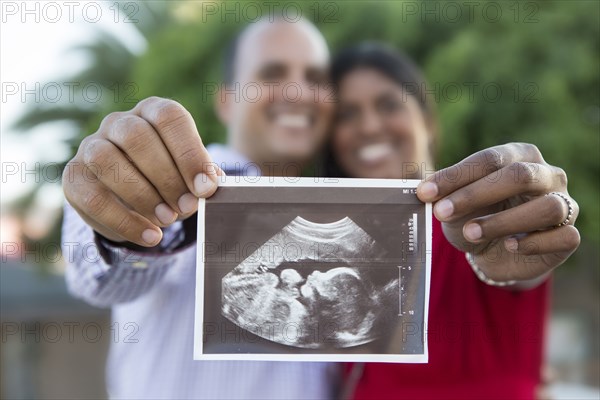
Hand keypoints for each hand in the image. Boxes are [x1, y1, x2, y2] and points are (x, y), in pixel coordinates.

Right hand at [63, 97, 222, 246]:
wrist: (135, 201)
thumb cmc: (171, 180)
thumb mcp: (190, 175)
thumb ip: (201, 177)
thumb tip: (209, 185)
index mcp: (153, 111)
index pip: (168, 117)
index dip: (189, 153)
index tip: (206, 187)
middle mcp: (119, 122)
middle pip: (136, 136)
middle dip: (167, 177)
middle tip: (187, 206)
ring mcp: (91, 146)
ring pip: (107, 161)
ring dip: (142, 195)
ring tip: (169, 220)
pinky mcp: (74, 177)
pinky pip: (93, 198)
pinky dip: (125, 222)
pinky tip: (151, 236)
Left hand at [416, 142, 579, 282]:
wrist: (493, 253)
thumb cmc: (475, 217)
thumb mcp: (454, 205)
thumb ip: (443, 196)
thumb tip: (424, 193)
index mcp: (518, 156)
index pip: (489, 160)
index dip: (455, 176)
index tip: (425, 193)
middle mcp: (546, 175)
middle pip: (519, 175)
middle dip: (476, 194)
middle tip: (442, 212)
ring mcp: (563, 204)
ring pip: (546, 207)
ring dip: (503, 222)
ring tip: (471, 233)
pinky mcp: (568, 236)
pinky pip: (563, 236)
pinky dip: (534, 242)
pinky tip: (510, 245)